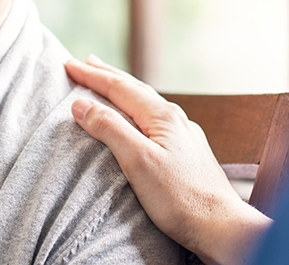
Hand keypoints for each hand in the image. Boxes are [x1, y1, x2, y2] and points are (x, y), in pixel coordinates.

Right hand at [66, 56, 271, 264]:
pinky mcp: (187, 154)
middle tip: (86, 63)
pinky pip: (155, 121)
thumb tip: (81, 103)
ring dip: (123, 91)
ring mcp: (184, 136)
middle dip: (107, 75)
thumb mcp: (137, 161)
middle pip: (135, 89)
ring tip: (110, 84)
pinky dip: (137, 111)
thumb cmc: (180, 198)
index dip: (91, 76)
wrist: (220, 226)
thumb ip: (109, 128)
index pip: (119, 87)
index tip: (68, 64)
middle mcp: (175, 120)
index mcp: (162, 116)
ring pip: (146, 104)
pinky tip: (140, 119)